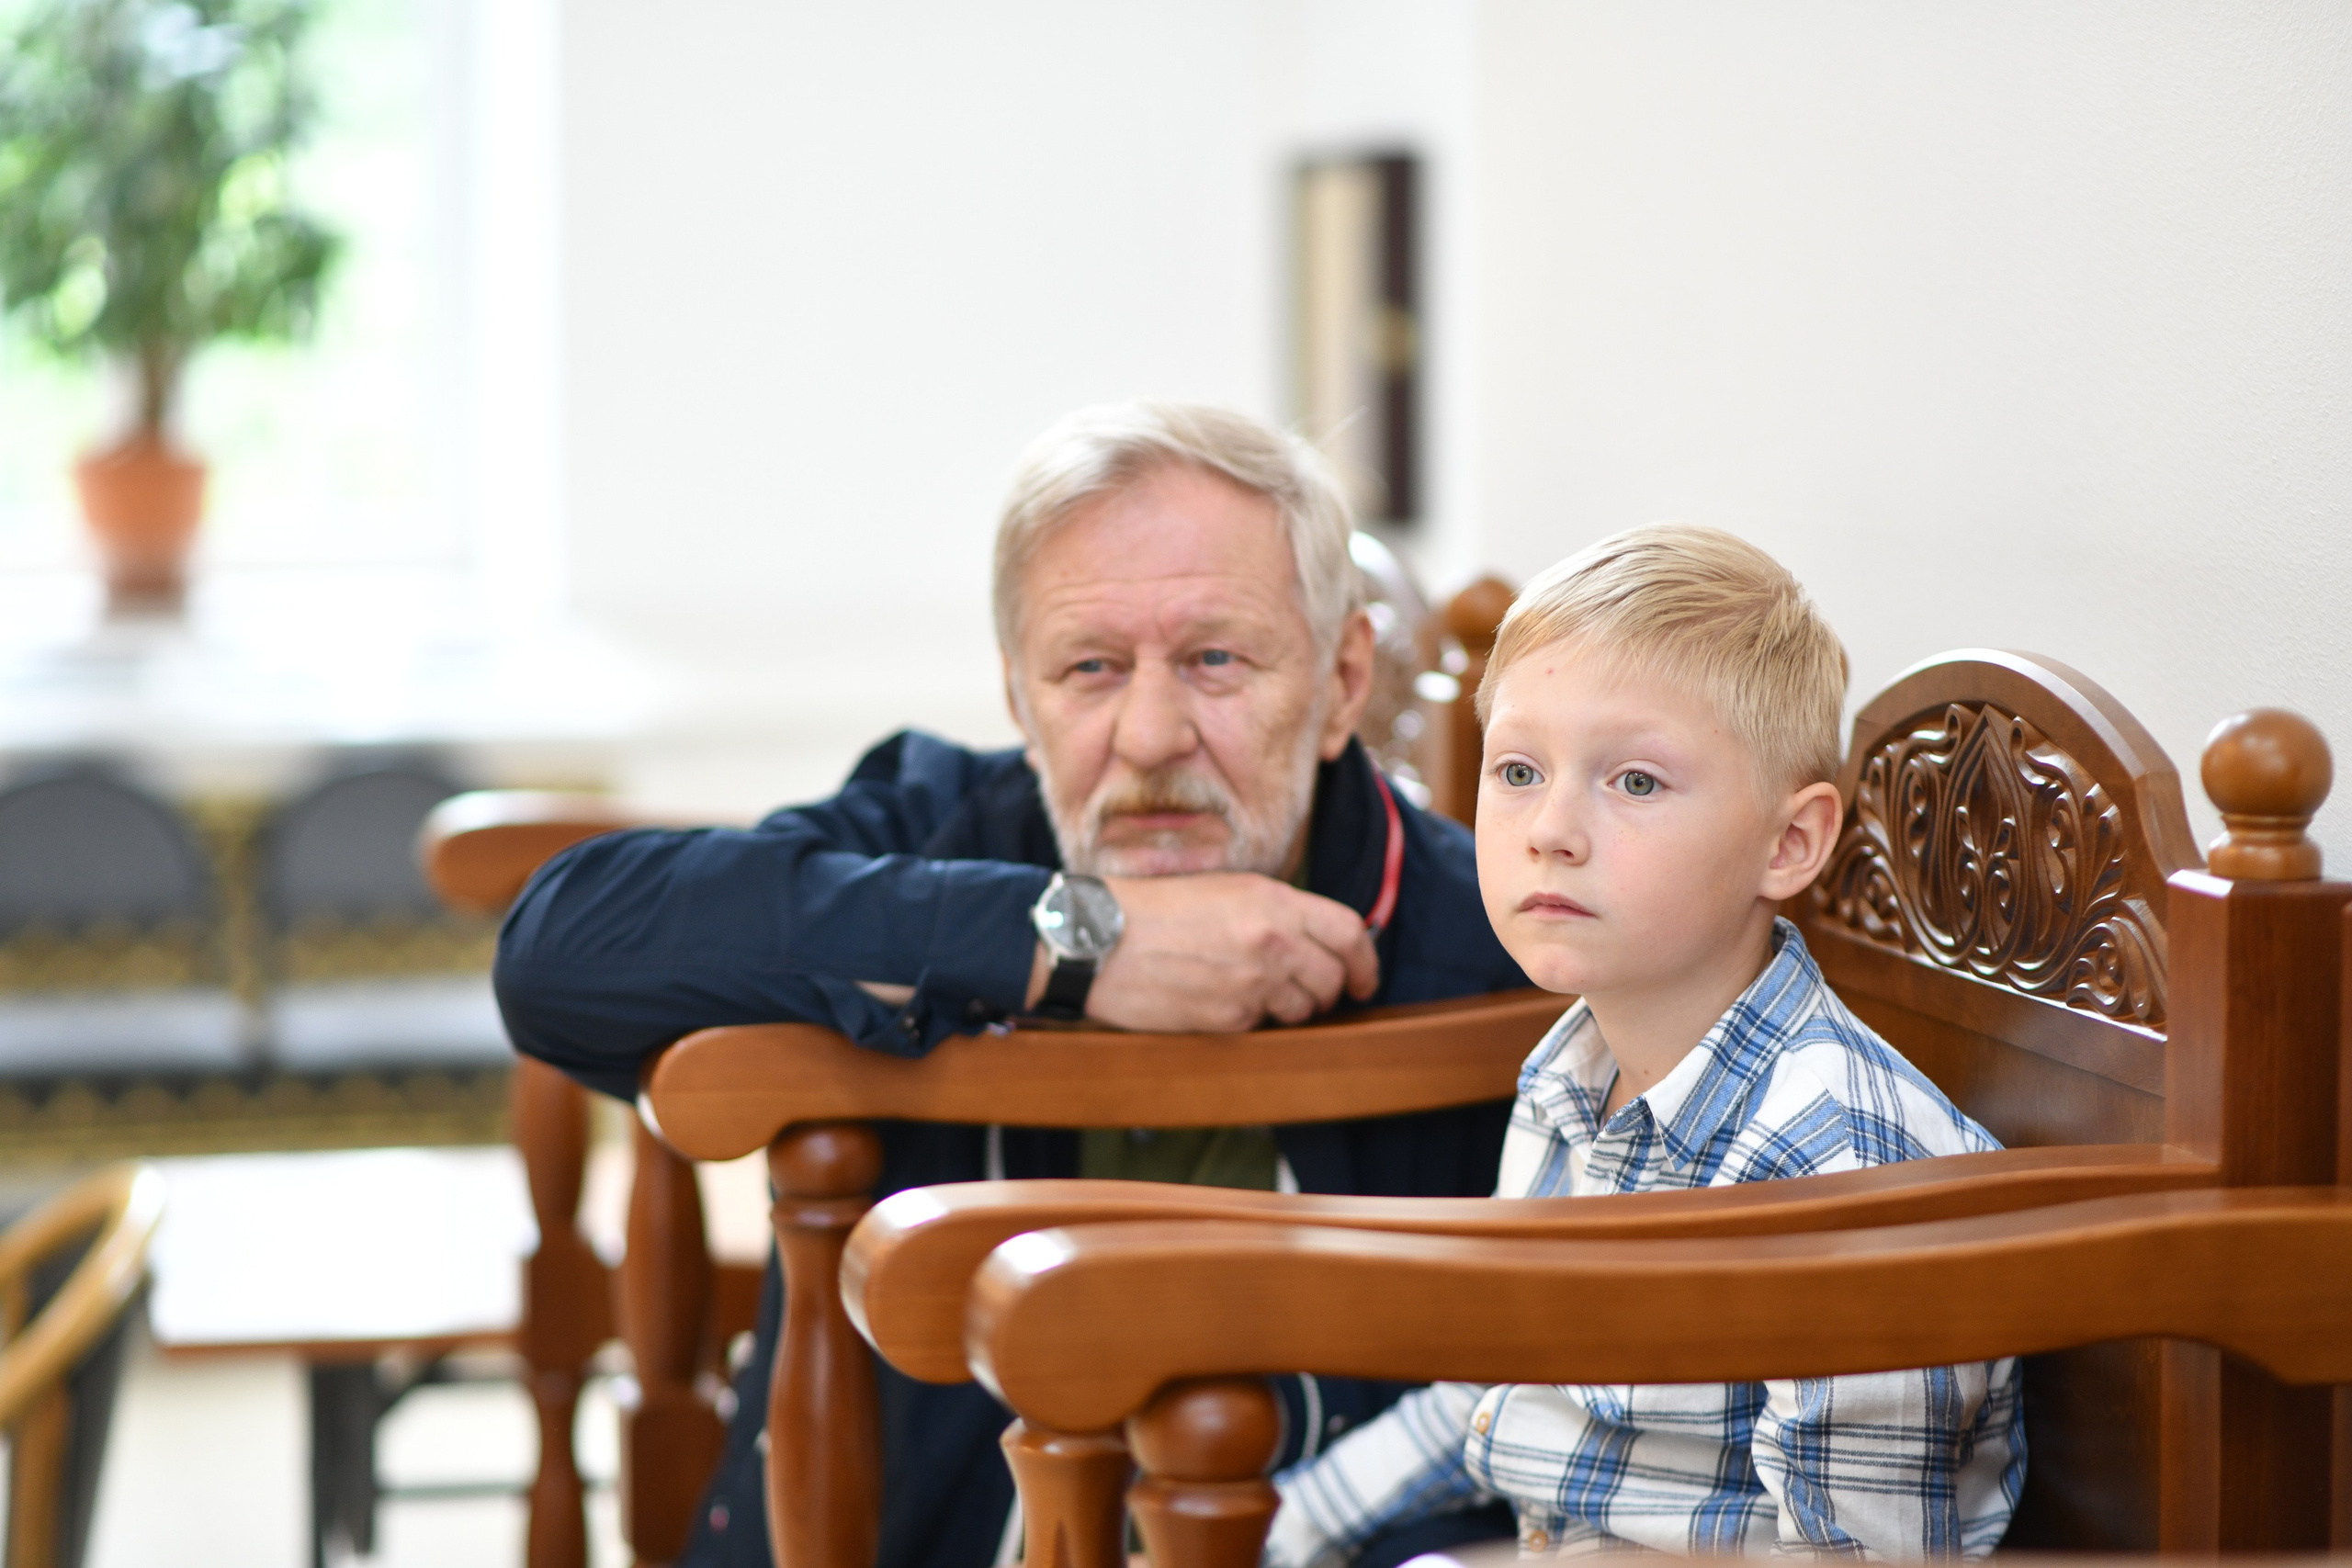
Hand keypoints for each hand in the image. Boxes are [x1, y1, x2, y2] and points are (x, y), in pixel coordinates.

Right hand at [1028, 872, 1379, 1030]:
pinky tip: (1223, 1000)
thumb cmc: (1153, 907)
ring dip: (1291, 1008)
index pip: (1348, 932)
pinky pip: (1261, 1026)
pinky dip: (1253, 1018)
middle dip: (1329, 990)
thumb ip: (1274, 911)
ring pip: (1300, 1009)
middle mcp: (1271, 941)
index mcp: (1273, 901)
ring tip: (1258, 994)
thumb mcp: (1224, 888)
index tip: (1362, 977)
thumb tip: (1315, 937)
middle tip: (1313, 993)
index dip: (1365, 960)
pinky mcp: (1227, 1018)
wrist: (1096, 938)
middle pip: (1332, 978)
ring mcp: (1251, 983)